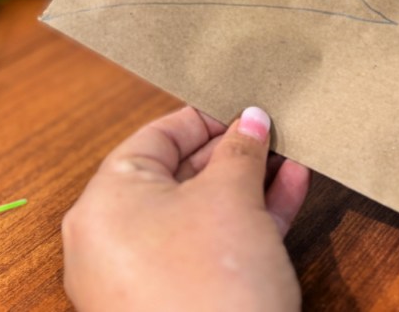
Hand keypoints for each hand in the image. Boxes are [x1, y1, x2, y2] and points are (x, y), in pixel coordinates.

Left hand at [63, 106, 309, 311]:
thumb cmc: (211, 284)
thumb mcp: (232, 198)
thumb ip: (241, 149)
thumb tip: (252, 118)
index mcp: (106, 202)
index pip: (155, 138)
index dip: (205, 117)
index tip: (245, 107)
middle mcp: (112, 239)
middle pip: (178, 176)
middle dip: (234, 153)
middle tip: (275, 132)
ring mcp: (141, 277)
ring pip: (200, 214)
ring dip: (248, 185)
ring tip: (292, 160)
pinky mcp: (174, 303)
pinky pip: (207, 249)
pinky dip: (244, 223)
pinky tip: (289, 194)